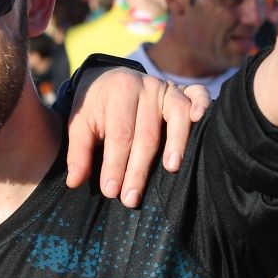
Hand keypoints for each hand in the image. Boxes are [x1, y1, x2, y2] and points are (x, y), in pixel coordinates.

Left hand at [65, 67, 210, 206]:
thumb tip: (74, 182)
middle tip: (131, 198)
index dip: (115, 164)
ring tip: (171, 170)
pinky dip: (203, 106)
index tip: (111, 191)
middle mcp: (145, 87)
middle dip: (138, 169)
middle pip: (146, 133)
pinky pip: (199, 95)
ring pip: (175, 116)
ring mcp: (167, 87)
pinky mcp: (184, 90)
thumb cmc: (97, 108)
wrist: (111, 78)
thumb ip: (78, 152)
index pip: (119, 134)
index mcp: (118, 92)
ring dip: (176, 143)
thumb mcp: (80, 124)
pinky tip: (200, 122)